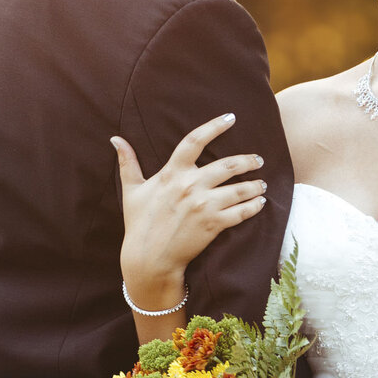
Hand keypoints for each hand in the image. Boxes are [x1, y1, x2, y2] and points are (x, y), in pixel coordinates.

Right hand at [111, 113, 266, 304]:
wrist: (149, 258)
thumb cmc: (139, 223)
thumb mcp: (131, 190)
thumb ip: (127, 163)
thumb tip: (115, 139)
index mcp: (172, 173)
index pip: (195, 141)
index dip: (214, 126)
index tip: (231, 118)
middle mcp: (190, 185)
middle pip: (228, 165)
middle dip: (248, 160)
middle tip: (258, 159)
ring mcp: (204, 205)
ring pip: (239, 189)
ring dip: (255, 185)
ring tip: (262, 183)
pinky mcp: (213, 224)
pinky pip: (241, 212)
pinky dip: (254, 207)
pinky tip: (260, 203)